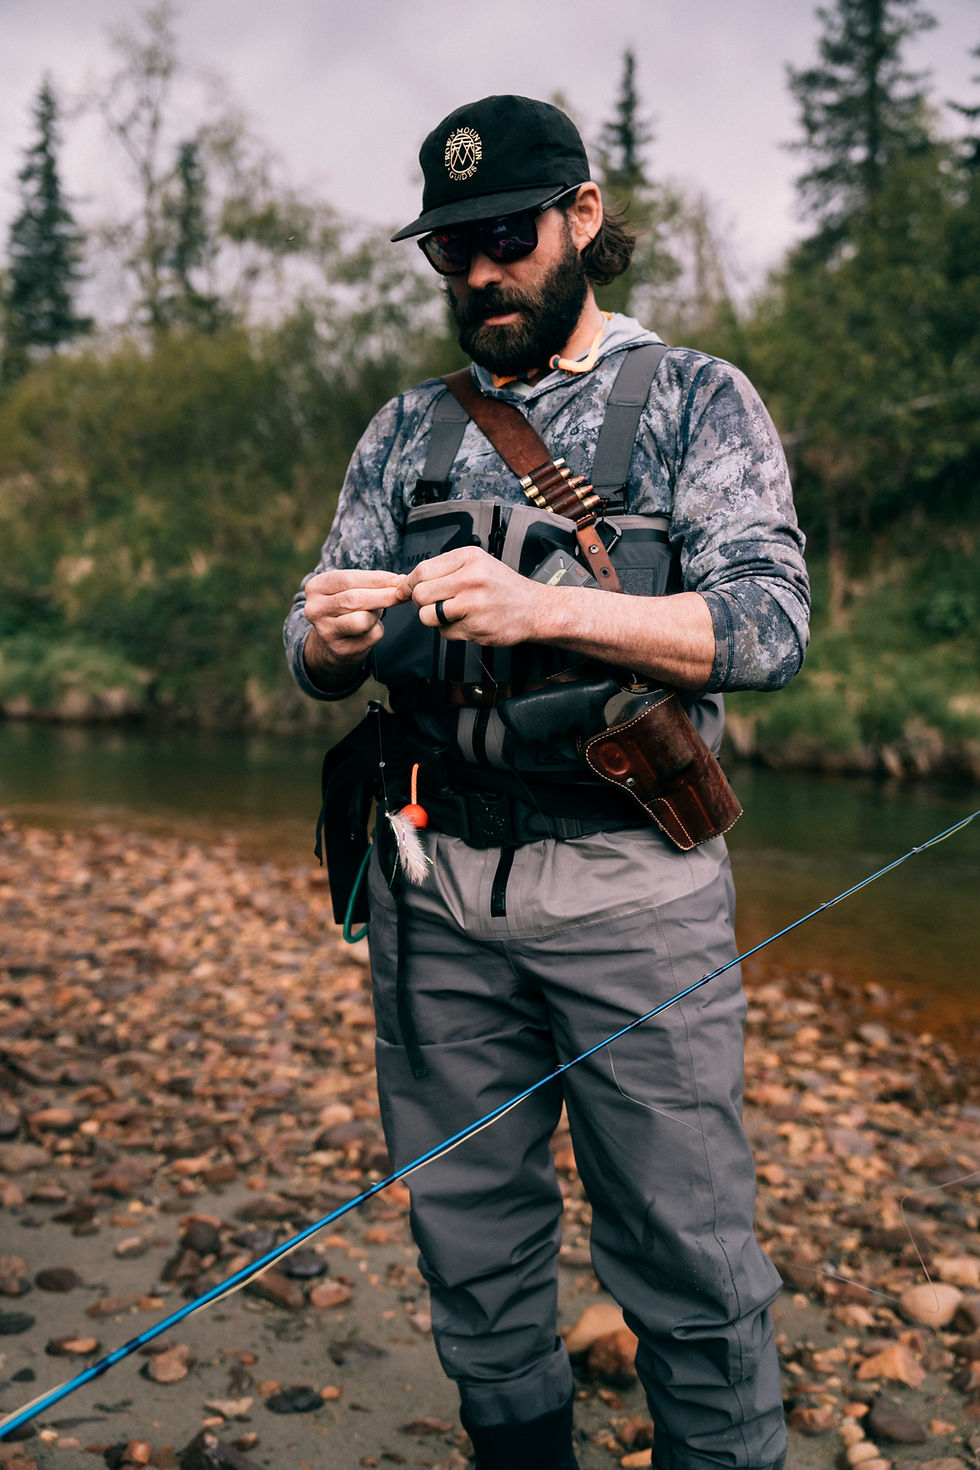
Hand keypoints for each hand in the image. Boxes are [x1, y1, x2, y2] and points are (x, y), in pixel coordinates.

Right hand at [303, 568, 405, 677]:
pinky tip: (371, 628)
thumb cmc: (347, 606)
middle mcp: (315, 609)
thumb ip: (372, 583)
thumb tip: (401, 581)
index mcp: (316, 587)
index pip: (349, 580)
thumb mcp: (351, 588)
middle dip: (384, 595)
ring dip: (377, 614)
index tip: (398, 579)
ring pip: (363, 620)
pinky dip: (378, 629)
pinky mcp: (340, 650)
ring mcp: (325, 631)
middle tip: (403, 593)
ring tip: (376, 612)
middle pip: (355, 599)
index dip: (377, 579)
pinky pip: (371, 635)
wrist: (333, 639)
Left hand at [402, 546, 545, 646]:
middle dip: (422, 602)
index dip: (409, 584)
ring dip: (434, 618)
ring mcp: (473, 604)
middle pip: (421, 594)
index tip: (405, 590)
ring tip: (452, 612)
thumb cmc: (503, 587)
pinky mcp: (475, 628)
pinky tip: (468, 622)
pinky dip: (451, 631)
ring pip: (428, 616)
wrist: (534, 609)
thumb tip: (405, 583)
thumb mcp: (477, 565)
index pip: (422, 570)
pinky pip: (445, 633)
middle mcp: (471, 579)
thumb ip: (443, 570)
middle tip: (436, 602)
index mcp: (469, 558)